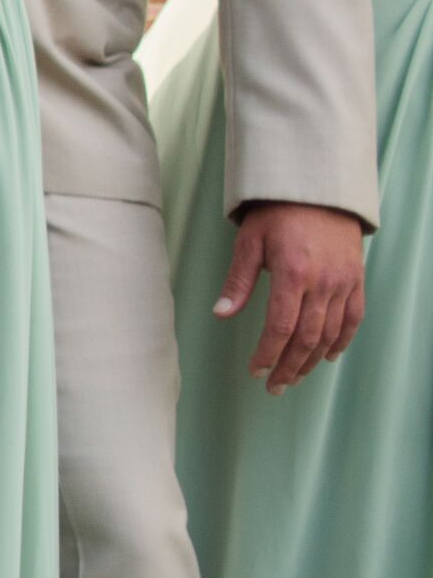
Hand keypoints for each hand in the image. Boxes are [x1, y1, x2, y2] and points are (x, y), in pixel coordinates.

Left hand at [217, 200, 365, 388]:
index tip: (255, 370)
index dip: (268, 354)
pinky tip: (328, 356)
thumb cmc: (277, 214)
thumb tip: (220, 314)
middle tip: (274, 387)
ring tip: (294, 377)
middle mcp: (323, 283)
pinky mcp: (356, 280)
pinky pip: (353, 318)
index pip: (280, 327)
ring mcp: (344, 283)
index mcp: (293, 274)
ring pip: (331, 333)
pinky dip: (342, 341)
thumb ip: (238, 281)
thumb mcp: (248, 242)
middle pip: (307, 338)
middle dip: (289, 367)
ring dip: (312, 361)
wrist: (318, 191)